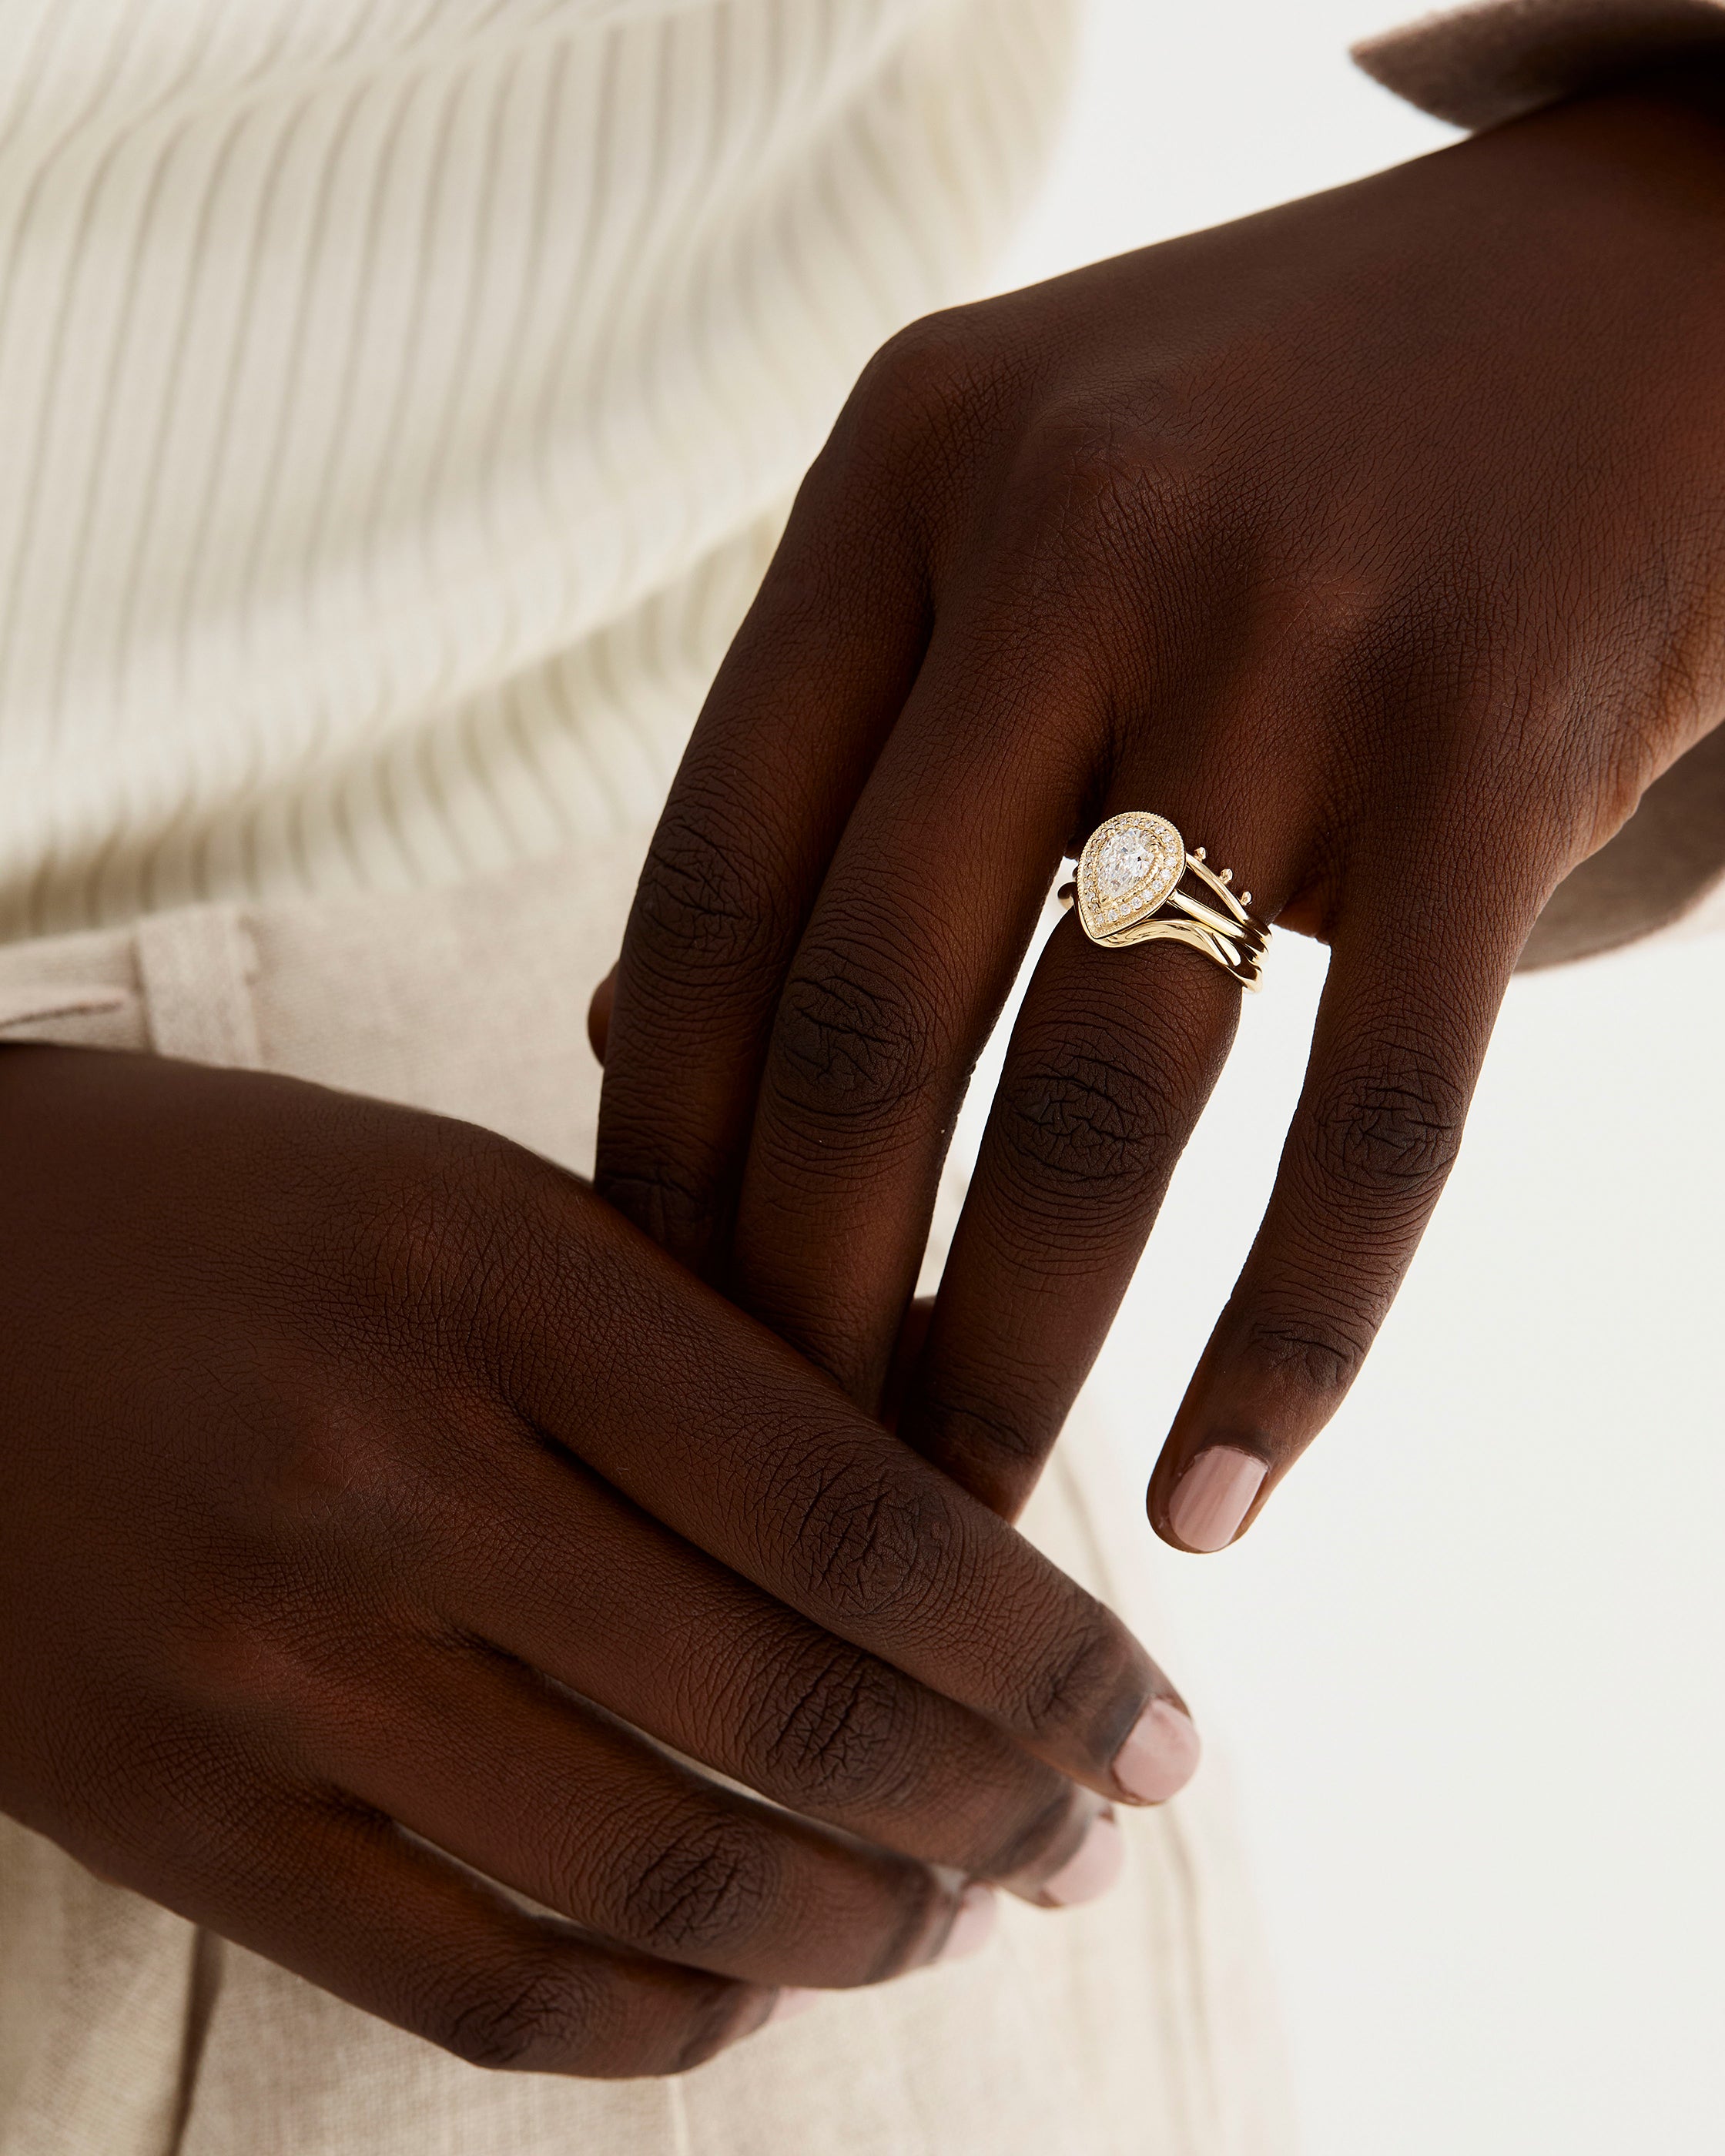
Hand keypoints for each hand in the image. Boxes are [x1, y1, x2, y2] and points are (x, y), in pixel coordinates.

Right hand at [0, 1046, 1194, 2077]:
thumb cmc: (250, 1213)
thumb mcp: (485, 1199)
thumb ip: (709, 1326)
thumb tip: (964, 1465)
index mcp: (492, 1272)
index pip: (850, 1508)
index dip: (1042, 1653)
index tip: (1161, 1730)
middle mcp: (384, 1471)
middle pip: (787, 1715)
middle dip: (995, 1807)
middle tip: (1096, 1838)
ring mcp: (262, 1666)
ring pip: (656, 1880)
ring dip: (861, 1931)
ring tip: (960, 1917)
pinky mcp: (167, 1814)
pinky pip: (468, 1988)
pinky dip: (655, 2023)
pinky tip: (750, 1990)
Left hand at [594, 74, 1724, 1546]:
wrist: (1628, 283)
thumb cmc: (1268, 441)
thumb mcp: (999, 520)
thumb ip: (823, 759)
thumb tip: (629, 1037)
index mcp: (902, 482)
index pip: (710, 885)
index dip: (661, 1148)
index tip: (653, 1329)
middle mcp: (1066, 535)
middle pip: (863, 1016)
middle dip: (803, 1299)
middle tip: (794, 1476)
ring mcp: (1293, 631)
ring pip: (1092, 1099)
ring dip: (1008, 1355)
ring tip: (968, 1518)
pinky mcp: (1499, 741)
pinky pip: (1376, 1115)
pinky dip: (1291, 1339)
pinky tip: (1217, 1498)